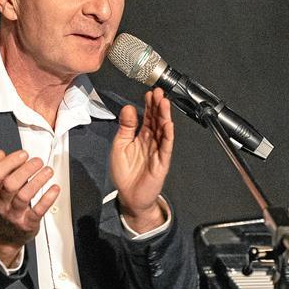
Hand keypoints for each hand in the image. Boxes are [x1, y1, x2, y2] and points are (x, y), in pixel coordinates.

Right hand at [0, 149, 59, 266]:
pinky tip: (54, 189)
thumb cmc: (1, 206)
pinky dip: (48, 198)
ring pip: (24, 196)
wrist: (3, 236)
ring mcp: (13, 214)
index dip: (10, 161)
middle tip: (38, 162)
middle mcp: (0, 202)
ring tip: (48, 171)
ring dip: (38, 181)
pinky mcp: (27, 223)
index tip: (23, 154)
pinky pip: (38, 211)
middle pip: (10, 183)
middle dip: (26, 169)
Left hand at [111, 88, 172, 232]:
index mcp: (142, 136)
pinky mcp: (161, 162)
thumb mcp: (119, 145)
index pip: (147, 117)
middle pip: (157, 120)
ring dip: (164, 116)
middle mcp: (151, 141)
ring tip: (164, 103)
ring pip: (163, 131)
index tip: (149, 93)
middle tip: (159, 92)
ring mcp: (158, 151)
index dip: (149, 105)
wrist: (129, 196)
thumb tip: (128, 108)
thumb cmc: (125, 173)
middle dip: (158, 106)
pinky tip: (168, 125)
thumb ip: (125, 127)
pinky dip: (168, 136)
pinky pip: (166, 147)